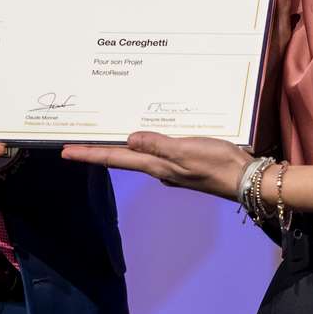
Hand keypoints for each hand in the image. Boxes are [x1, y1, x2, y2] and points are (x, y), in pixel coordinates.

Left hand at [61, 132, 252, 200]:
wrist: (247, 179)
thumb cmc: (218, 165)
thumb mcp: (187, 152)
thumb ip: (158, 144)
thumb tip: (129, 138)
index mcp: (156, 165)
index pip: (115, 159)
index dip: (89, 155)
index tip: (65, 152)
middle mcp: (159, 168)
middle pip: (121, 157)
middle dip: (98, 150)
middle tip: (75, 144)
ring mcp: (172, 166)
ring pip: (139, 154)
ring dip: (119, 146)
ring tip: (103, 136)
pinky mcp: (186, 161)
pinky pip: (158, 149)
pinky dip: (146, 141)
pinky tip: (148, 133)